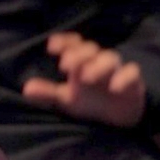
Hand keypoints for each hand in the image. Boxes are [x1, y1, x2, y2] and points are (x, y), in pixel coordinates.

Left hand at [21, 31, 145, 127]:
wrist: (117, 117)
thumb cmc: (88, 100)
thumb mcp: (66, 99)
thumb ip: (48, 93)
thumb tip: (26, 89)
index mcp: (80, 61)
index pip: (72, 43)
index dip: (64, 41)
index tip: (51, 47)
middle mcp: (97, 61)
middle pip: (89, 48)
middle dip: (77, 54)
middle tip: (65, 65)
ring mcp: (115, 70)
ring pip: (109, 57)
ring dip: (98, 65)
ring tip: (86, 77)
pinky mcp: (132, 81)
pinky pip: (131, 73)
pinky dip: (124, 77)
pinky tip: (114, 87)